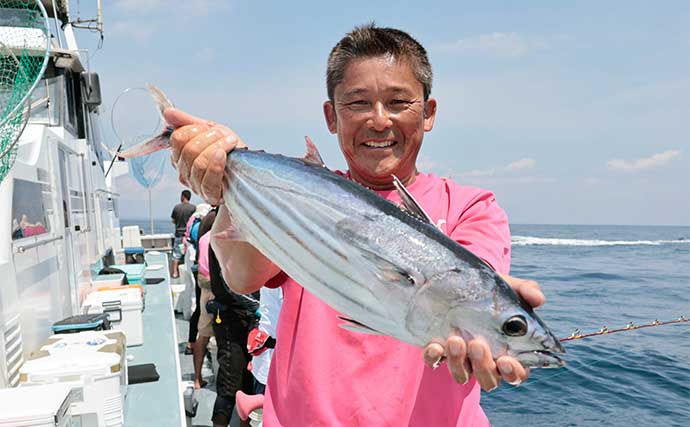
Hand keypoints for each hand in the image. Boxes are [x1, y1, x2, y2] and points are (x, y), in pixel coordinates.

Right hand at [165, 108, 246, 204]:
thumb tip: (168, 112)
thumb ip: (189, 122)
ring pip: (198, 163)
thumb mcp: (212, 132)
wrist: (249, 171)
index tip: (211, 129)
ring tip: (230, 144)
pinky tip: (223, 156)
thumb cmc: (230, 152)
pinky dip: (216, 165)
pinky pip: (208, 180)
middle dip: (209, 138)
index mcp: (181, 156)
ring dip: (218, 148)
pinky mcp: (210, 195)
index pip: (177, 139)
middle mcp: (184, 172)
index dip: (196, 130)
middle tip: (223, 136)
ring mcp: (196, 185)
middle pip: (188, 150)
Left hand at [422, 274, 544, 390]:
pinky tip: (435, 344)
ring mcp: (461, 358)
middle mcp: (485, 361)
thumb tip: (539, 299)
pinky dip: (433, 357)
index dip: (513, 373)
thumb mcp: (511, 288)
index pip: (516, 374)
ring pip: (462, 375)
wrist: (463, 279)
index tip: (507, 360)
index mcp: (509, 352)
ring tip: (455, 339)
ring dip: (458, 363)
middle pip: (489, 380)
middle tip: (478, 344)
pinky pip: (434, 362)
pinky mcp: (439, 350)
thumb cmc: (494, 292)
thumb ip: (527, 292)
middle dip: (483, 367)